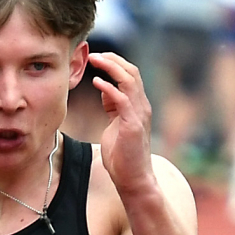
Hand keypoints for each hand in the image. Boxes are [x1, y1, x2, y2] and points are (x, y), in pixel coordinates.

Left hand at [88, 52, 153, 197]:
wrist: (133, 179)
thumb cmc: (123, 157)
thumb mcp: (115, 125)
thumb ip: (112, 107)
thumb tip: (105, 89)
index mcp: (137, 106)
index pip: (130, 75)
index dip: (114, 63)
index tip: (97, 57)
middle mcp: (141, 106)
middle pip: (131, 72)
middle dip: (112, 60)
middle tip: (93, 54)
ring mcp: (139, 115)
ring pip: (129, 81)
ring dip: (111, 68)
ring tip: (94, 60)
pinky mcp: (132, 125)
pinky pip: (122, 99)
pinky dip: (109, 88)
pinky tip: (97, 82)